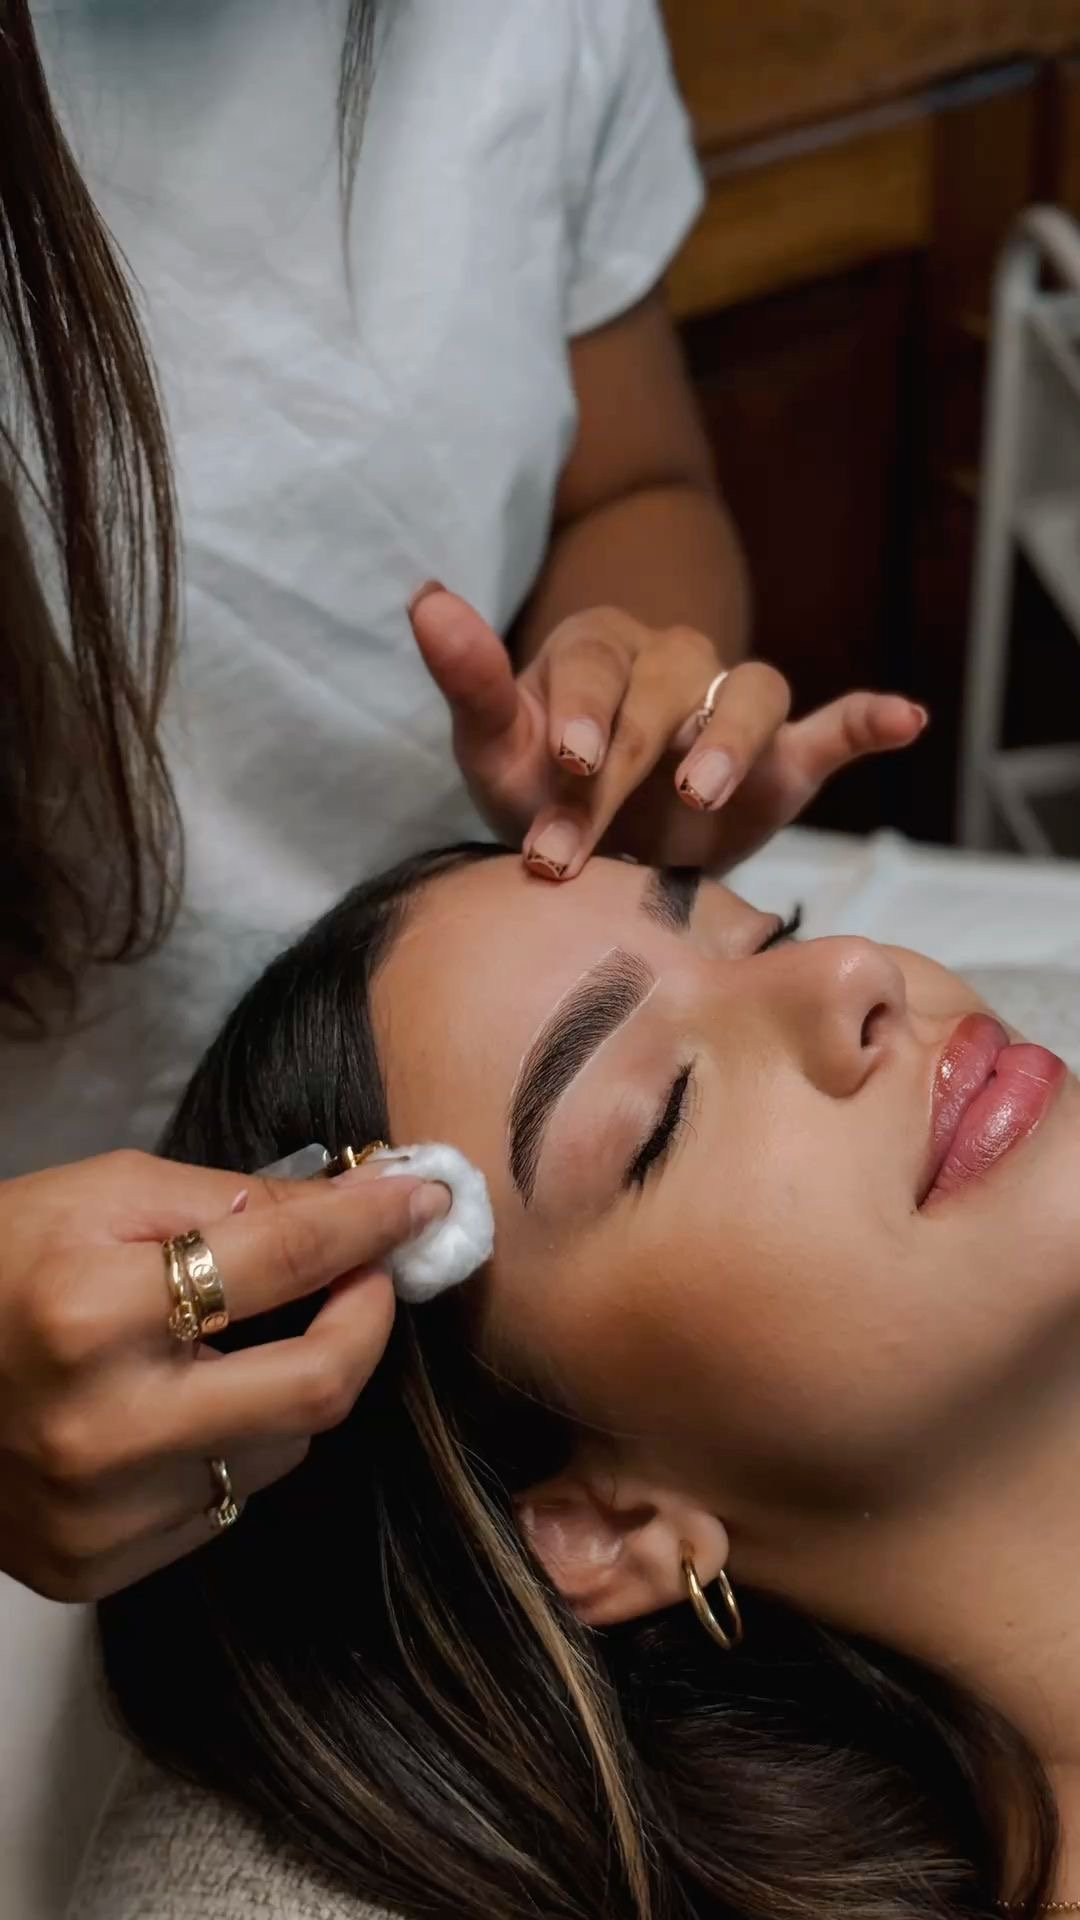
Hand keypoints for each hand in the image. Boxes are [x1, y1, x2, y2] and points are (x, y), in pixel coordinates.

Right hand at [0, 1151, 447, 1599]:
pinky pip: (230, 1501)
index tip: (424, 1199)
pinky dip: (237, 1441)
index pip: (282, 1262)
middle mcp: (105, 1431)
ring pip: (284, 1448)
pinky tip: (188, 1402)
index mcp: (94, 1315)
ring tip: (240, 1338)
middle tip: (368, 1275)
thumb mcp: (104, 1194)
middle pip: (317, 1387)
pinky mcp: (95, 1570)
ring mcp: (101, 1516)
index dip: (369, 1224)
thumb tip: (360, 1204)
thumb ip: (234, 1200)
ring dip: (295, 1382)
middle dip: (368, 1319)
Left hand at [409, 586, 925, 877]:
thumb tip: (424, 594)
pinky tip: (904, 718)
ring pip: (751, 694)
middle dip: (623, 765)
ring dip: (730, 738)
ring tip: (700, 793)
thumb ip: (468, 676)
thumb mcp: (491, 746)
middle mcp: (673, 664)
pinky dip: (868, 719)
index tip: (564, 764)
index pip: (595, 664)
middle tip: (579, 843)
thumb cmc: (537, 791)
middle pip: (665, 691)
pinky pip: (830, 727)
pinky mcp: (782, 760)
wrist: (597, 856)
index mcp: (600, 649)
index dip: (580, 711)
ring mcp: (729, 711)